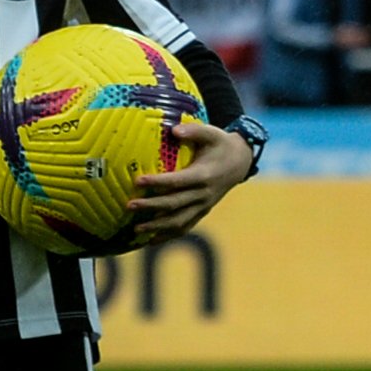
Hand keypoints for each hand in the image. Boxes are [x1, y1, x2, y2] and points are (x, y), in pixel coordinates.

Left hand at [123, 120, 256, 241]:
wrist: (241, 162)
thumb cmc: (221, 145)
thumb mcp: (211, 133)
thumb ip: (193, 131)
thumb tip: (173, 130)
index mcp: (204, 175)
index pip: (177, 181)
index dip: (157, 182)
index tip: (138, 181)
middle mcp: (204, 194)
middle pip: (174, 204)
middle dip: (151, 206)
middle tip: (129, 205)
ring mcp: (204, 205)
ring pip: (179, 220)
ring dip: (157, 226)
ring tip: (136, 228)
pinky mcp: (203, 211)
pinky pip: (185, 226)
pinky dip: (168, 235)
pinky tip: (151, 240)